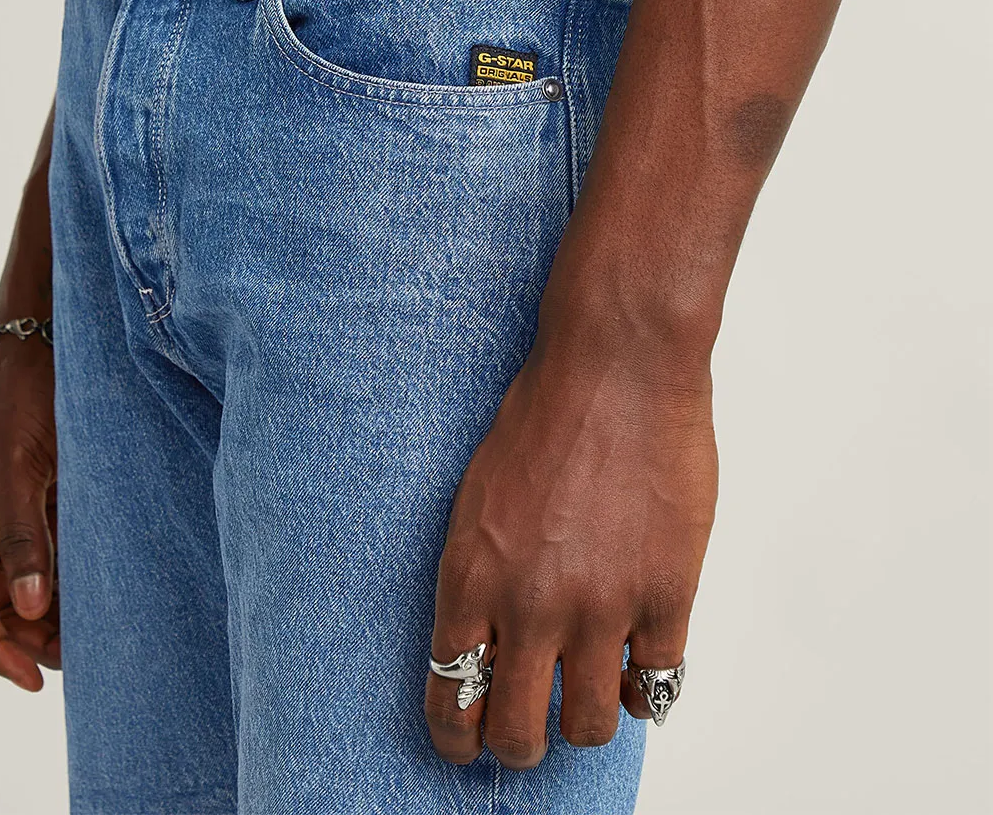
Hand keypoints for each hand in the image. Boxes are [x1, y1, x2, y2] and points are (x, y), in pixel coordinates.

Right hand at [0, 332, 59, 690]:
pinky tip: (96, 597)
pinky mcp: (45, 497)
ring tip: (92, 641)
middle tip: (78, 663)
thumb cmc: (27, 399)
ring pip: (27, 584)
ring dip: (53, 616)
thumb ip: (20, 534)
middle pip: (1, 604)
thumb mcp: (22, 468)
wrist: (45, 350)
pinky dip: (69, 580)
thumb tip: (27, 604)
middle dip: (33, 640)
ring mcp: (18, 513)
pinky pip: (50, 551)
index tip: (37, 678)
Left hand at [425, 325, 716, 767]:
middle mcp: (530, 605)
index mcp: (472, 579)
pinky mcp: (665, 593)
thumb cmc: (544, 417)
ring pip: (589, 726)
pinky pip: (657, 684)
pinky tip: (636, 667)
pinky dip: (645, 689)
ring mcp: (601, 605)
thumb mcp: (478, 499)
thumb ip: (483, 578)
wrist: (616, 369)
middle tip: (527, 735)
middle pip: (516, 735)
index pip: (450, 699)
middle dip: (518, 747)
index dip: (457, 738)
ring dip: (584, 723)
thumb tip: (494, 638)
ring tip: (587, 696)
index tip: (466, 745)